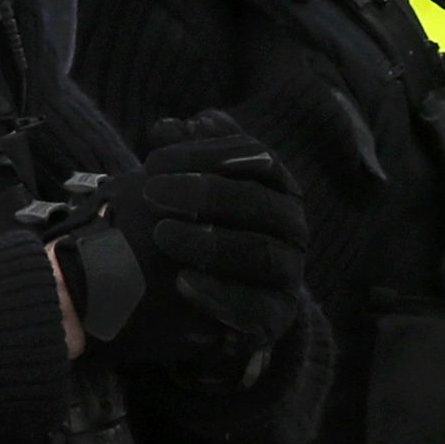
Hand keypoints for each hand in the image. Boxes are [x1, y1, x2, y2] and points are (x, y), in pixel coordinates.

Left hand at [67, 113, 308, 372]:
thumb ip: (184, 153)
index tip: (155, 159)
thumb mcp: (188, 188)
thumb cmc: (197, 227)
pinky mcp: (275, 317)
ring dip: (211, 242)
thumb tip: (171, 126)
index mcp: (279, 188)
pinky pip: (257, 308)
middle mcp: (292, 228)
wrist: (203, 297)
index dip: (207, 155)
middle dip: (208, 195)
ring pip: (263, 254)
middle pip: (263, 204)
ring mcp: (288, 274)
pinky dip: (220, 296)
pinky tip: (180, 283)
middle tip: (152, 192)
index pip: (259, 160)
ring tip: (162, 235)